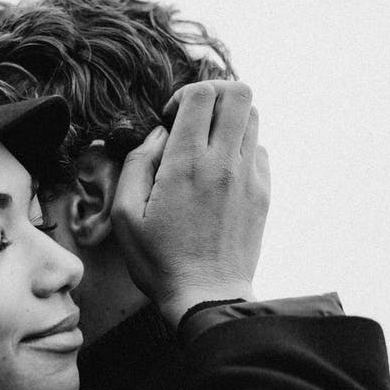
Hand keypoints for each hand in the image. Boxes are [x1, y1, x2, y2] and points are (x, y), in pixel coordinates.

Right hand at [112, 80, 269, 326]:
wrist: (207, 297)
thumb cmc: (160, 261)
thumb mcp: (126, 216)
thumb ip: (137, 164)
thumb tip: (159, 135)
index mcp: (187, 164)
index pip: (202, 94)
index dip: (183, 96)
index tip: (170, 120)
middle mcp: (224, 163)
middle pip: (239, 93)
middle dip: (214, 94)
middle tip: (195, 117)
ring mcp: (249, 177)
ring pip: (253, 117)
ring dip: (228, 120)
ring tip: (206, 145)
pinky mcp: (263, 194)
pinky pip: (258, 150)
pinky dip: (240, 148)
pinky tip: (220, 173)